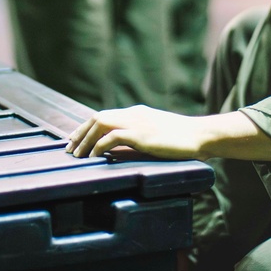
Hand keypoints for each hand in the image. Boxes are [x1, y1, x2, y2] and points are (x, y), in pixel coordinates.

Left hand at [66, 105, 212, 159]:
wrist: (200, 135)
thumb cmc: (182, 139)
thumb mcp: (156, 135)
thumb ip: (139, 138)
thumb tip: (119, 151)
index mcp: (137, 112)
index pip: (104, 115)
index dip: (87, 127)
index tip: (76, 139)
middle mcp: (133, 114)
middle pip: (98, 117)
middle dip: (80, 133)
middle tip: (70, 148)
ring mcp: (137, 122)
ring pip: (101, 124)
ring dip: (85, 139)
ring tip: (77, 155)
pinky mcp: (140, 134)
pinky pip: (112, 137)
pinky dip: (99, 146)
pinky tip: (93, 157)